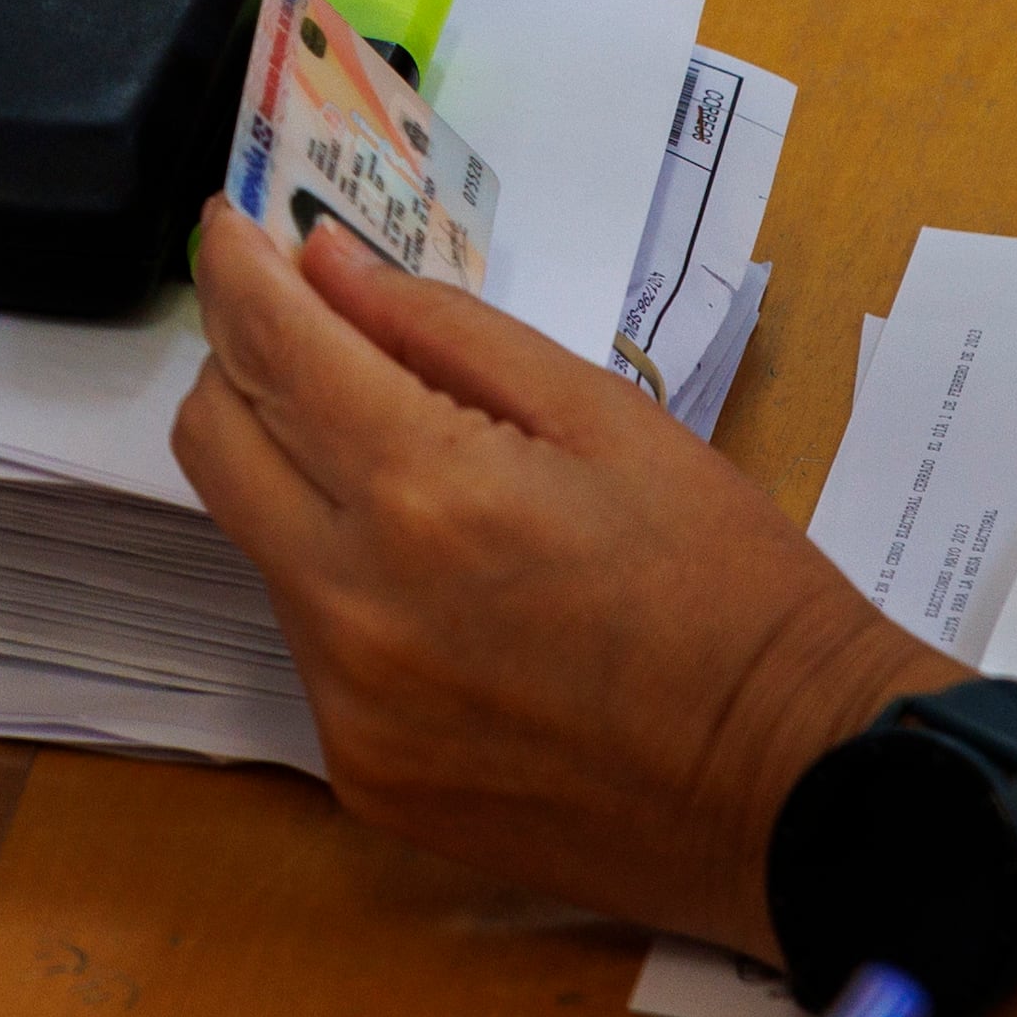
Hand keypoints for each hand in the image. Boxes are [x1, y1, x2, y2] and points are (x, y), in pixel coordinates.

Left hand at [170, 198, 951, 955]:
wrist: (803, 789)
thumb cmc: (730, 586)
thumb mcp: (608, 418)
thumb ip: (444, 331)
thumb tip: (323, 263)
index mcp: (423, 490)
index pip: (268, 347)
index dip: (236, 271)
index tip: (232, 228)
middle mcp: (353, 600)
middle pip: (213, 441)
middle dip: (243, 368)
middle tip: (311, 343)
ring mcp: (346, 702)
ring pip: (257, 544)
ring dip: (301, 486)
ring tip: (423, 487)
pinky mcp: (361, 774)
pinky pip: (309, 646)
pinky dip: (347, 593)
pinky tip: (449, 601)